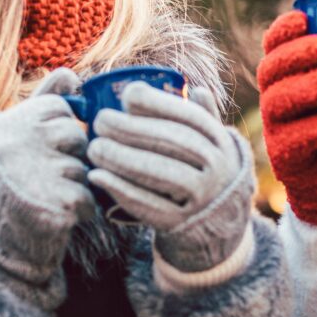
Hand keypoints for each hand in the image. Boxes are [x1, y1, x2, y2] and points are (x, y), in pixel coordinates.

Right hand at [0, 68, 94, 284]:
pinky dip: (81, 209)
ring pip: (82, 167)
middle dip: (70, 157)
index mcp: (3, 125)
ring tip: (47, 197)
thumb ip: (42, 102)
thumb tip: (70, 73)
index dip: (60, 130)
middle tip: (46, 177)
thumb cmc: (8, 184)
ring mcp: (32, 173)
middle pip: (74, 134)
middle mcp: (14, 144)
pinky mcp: (53, 203)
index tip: (43, 150)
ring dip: (74, 185)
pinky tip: (57, 215)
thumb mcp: (14, 137)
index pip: (58, 107)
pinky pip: (88, 196)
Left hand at [87, 84, 253, 272]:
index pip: (190, 117)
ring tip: (94, 148)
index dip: (158, 103)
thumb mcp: (214, 147)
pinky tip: (97, 177)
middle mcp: (218, 169)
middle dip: (131, 129)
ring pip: (160, 173)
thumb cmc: (206, 175)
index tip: (127, 96)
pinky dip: (120, 189)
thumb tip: (195, 88)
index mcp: (222, 143)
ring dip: (122, 158)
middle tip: (100, 121)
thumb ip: (204, 118)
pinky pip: (148, 206)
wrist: (220, 228)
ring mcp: (202, 199)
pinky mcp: (181, 224)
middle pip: (172, 143)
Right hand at [256, 11, 316, 224]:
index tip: (304, 19)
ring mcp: (278, 129)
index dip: (283, 30)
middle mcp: (277, 99)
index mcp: (291, 75)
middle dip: (293, 55)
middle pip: (270, 70)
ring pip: (277, 101)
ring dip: (304, 88)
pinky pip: (295, 139)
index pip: (274, 46)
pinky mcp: (287, 157)